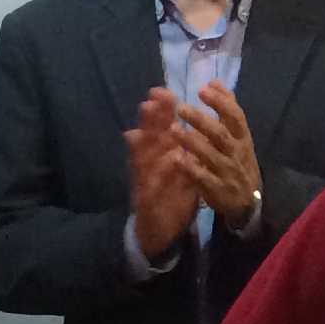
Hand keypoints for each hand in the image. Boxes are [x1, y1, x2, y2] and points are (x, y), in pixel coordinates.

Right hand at [125, 89, 198, 260]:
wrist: (160, 231)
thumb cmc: (172, 197)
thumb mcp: (181, 171)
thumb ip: (181, 150)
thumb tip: (182, 125)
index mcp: (161, 158)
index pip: (160, 132)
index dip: (161, 113)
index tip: (164, 92)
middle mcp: (150, 167)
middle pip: (148, 141)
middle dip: (149, 122)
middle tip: (151, 100)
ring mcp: (145, 184)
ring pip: (142, 162)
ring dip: (142, 147)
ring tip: (142, 131)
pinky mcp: (146, 203)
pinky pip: (150, 191)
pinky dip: (154, 179)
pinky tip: (161, 167)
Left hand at [175, 79, 264, 225]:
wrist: (247, 201)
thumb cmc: (238, 160)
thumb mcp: (239, 136)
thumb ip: (226, 110)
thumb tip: (214, 81)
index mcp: (243, 138)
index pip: (236, 117)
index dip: (221, 102)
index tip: (202, 89)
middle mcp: (237, 153)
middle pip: (221, 134)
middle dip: (202, 120)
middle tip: (180, 108)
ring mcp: (227, 171)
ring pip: (210, 155)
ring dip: (192, 141)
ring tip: (173, 129)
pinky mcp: (217, 189)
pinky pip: (203, 178)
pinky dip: (191, 168)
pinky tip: (176, 159)